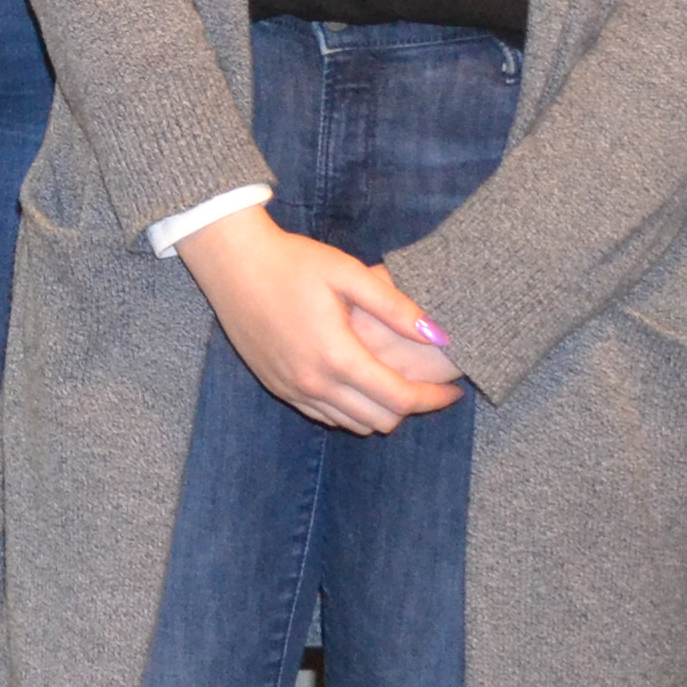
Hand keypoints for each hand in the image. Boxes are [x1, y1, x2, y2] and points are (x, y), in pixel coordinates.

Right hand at [175, 209, 461, 434]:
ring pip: (351, 424)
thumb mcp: (348, 273)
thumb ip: (395, 307)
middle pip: (379, 421)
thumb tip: (439, 335)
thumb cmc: (292, 262)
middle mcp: (313, 382)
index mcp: (336, 356)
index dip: (433, 399)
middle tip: (425, 385)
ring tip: (391, 383)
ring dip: (378, 411)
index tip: (455, 391)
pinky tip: (354, 382)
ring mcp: (291, 389)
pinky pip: (323, 415)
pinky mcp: (276, 386)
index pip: (399, 398)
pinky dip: (348, 409)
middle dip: (410, 407)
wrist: (231, 261)